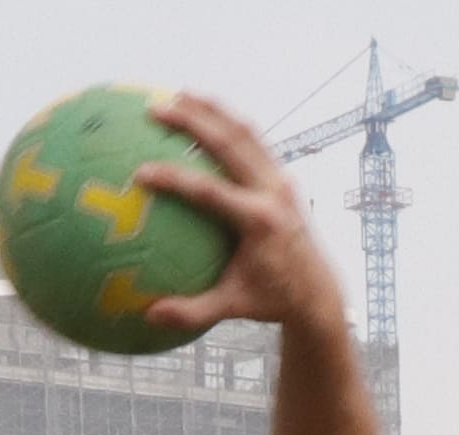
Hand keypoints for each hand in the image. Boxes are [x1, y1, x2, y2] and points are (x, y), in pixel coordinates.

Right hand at [128, 90, 352, 340]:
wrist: (317, 289)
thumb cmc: (270, 300)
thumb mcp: (232, 308)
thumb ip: (192, 312)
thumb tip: (149, 316)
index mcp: (260, 223)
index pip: (211, 193)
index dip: (176, 180)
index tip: (141, 172)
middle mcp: (273, 193)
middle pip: (230, 145)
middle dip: (192, 123)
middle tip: (156, 109)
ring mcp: (281, 179)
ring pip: (244, 132)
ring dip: (212, 110)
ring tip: (178, 94)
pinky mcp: (281, 175)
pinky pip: (252, 140)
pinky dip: (226, 123)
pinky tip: (201, 112)